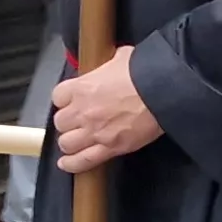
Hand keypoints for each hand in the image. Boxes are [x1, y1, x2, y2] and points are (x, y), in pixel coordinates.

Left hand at [49, 46, 161, 173]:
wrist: (164, 93)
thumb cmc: (144, 73)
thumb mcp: (121, 57)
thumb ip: (108, 62)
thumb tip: (112, 62)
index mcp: (82, 87)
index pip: (57, 96)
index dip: (64, 99)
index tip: (71, 100)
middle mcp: (83, 111)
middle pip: (60, 122)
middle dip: (68, 121)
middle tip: (77, 120)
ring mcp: (94, 132)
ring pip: (66, 143)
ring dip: (70, 141)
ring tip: (77, 140)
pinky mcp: (109, 148)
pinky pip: (82, 161)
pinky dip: (72, 164)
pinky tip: (67, 163)